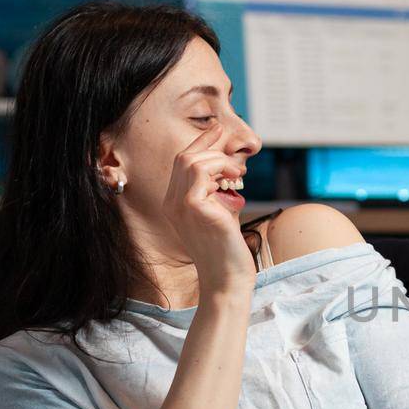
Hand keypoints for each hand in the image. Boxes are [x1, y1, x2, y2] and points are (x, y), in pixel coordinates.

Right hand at [161, 125, 254, 297]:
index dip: (200, 143)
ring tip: (237, 175)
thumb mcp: (220, 213)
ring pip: (192, 161)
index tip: (218, 130)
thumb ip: (219, 191)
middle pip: (184, 157)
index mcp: (175, 204)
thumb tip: (232, 166)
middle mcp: (172, 203)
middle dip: (209, 144)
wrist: (227, 278)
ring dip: (219, 160)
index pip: (182, 163)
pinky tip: (235, 183)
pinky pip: (202, 172)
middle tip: (232, 148)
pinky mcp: (193, 207)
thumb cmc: (227, 250)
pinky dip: (221, 169)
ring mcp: (180, 205)